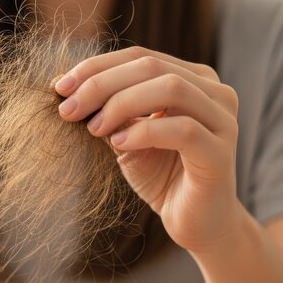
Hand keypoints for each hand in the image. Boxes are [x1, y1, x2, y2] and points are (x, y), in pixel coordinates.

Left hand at [55, 46, 241, 253]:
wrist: (193, 224)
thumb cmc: (160, 176)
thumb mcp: (125, 137)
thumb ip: (107, 110)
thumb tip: (63, 87)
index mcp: (193, 80)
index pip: (140, 57)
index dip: (96, 67)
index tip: (60, 87)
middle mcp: (214, 93)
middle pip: (152, 67)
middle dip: (102, 84)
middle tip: (69, 109)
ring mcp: (222, 121)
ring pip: (171, 89)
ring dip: (122, 104)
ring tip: (94, 128)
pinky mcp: (221, 153)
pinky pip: (182, 130)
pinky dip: (144, 132)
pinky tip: (118, 144)